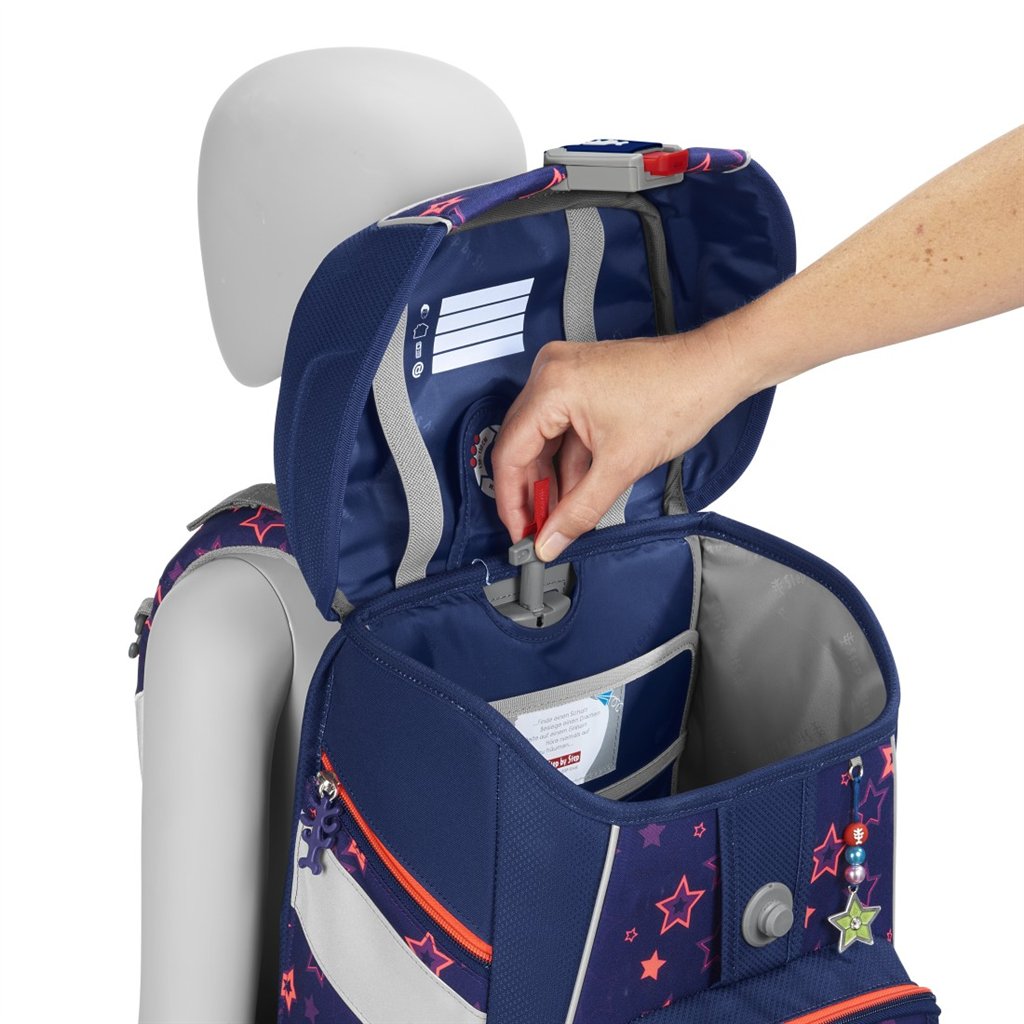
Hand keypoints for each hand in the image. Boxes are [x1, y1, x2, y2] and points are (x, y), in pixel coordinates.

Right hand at [492, 321, 750, 560]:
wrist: (714, 370)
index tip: (520, 530)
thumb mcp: (621, 466)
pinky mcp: (582, 382)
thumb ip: (579, 510)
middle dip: (532, 491)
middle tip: (538, 529)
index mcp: (552, 385)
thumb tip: (552, 539)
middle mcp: (552, 372)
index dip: (512, 500)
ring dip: (552, 479)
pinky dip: (568, 460)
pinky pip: (561, 428)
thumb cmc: (679, 395)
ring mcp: (566, 374)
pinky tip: (574, 490)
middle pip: (522, 445)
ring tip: (559, 515)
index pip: (509, 452)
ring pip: (542, 440)